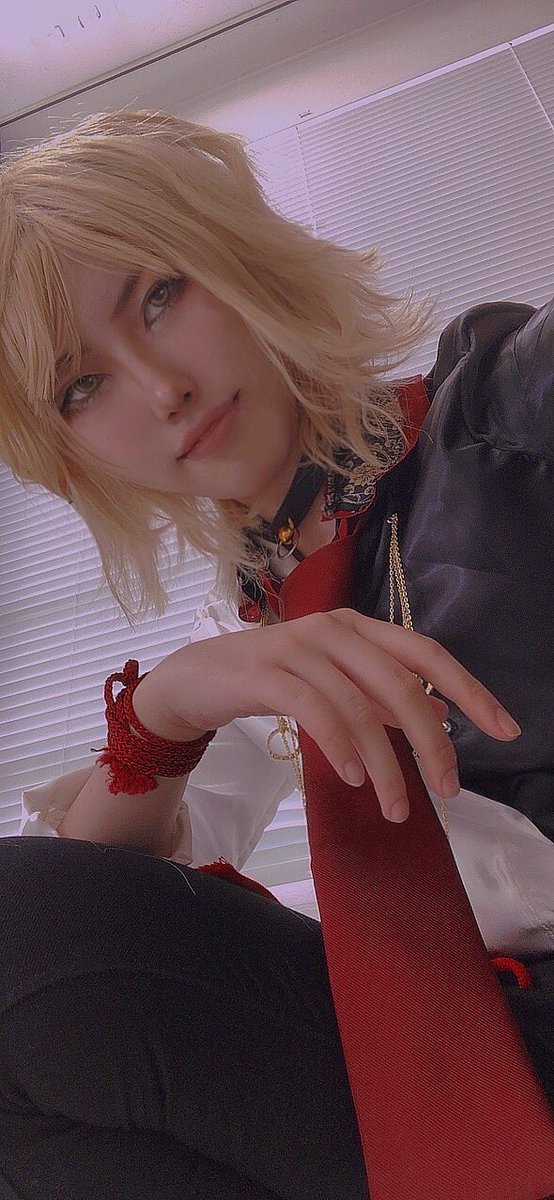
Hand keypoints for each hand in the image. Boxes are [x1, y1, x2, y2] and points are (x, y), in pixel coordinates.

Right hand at [134, 609, 520, 823]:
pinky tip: (353, 779)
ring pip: (360, 707)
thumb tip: (438, 712)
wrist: (198, 677)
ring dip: (386, 765)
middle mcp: (334, 629)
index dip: (470, 689)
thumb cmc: (273, 681)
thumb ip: (380, 695)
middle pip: (400, 683)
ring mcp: (298, 647)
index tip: (506, 729)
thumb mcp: (335, 685)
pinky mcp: (266, 673)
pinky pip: (318, 712)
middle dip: (432, 741)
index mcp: (359, 628)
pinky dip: (342, 749)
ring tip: (397, 808)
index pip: (426, 652)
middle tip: (450, 788)